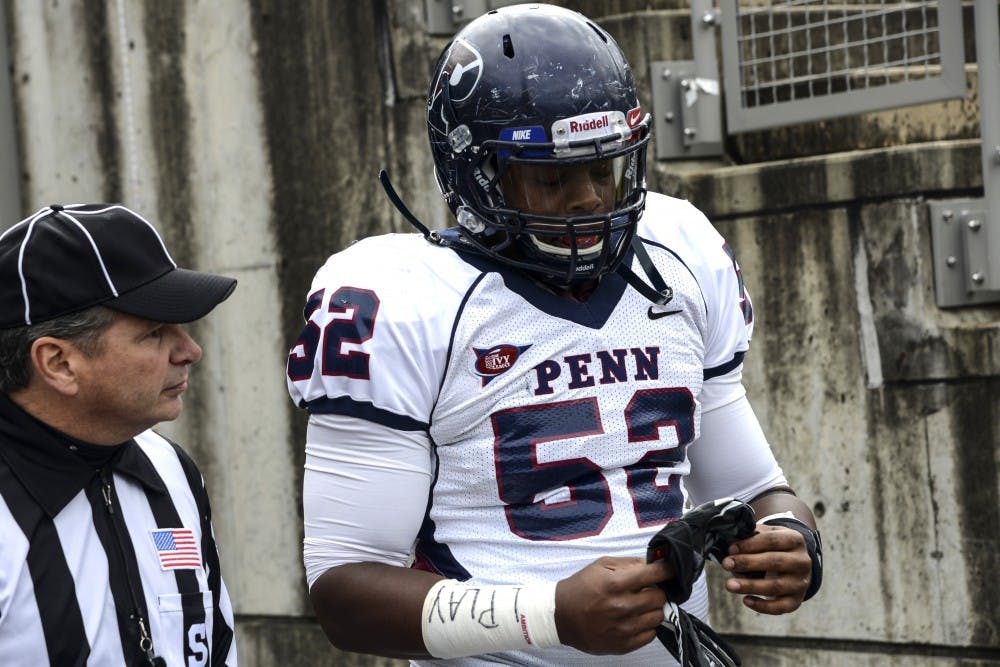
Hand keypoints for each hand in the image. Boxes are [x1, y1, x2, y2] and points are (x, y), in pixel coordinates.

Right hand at [554, 556, 672, 654]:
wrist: (560, 616)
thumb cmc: (581, 588)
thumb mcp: (600, 566)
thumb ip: (628, 563)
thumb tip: (651, 564)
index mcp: (615, 584)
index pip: (654, 575)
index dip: (667, 570)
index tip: (670, 570)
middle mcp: (621, 607)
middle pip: (659, 598)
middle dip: (657, 591)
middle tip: (647, 590)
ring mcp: (623, 628)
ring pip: (657, 617)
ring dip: (652, 609)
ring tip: (640, 606)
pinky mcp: (623, 645)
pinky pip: (650, 635)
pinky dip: (646, 626)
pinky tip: (635, 619)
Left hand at [721, 523, 812, 613]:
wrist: (794, 565)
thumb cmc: (774, 548)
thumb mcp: (767, 535)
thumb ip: (751, 536)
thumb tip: (730, 544)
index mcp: (795, 540)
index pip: (773, 540)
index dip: (750, 544)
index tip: (731, 549)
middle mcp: (802, 562)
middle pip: (775, 562)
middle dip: (748, 563)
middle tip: (726, 564)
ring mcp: (800, 583)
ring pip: (776, 586)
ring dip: (750, 586)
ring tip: (730, 584)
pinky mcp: (796, 601)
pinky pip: (780, 607)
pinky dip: (762, 606)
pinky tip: (746, 600)